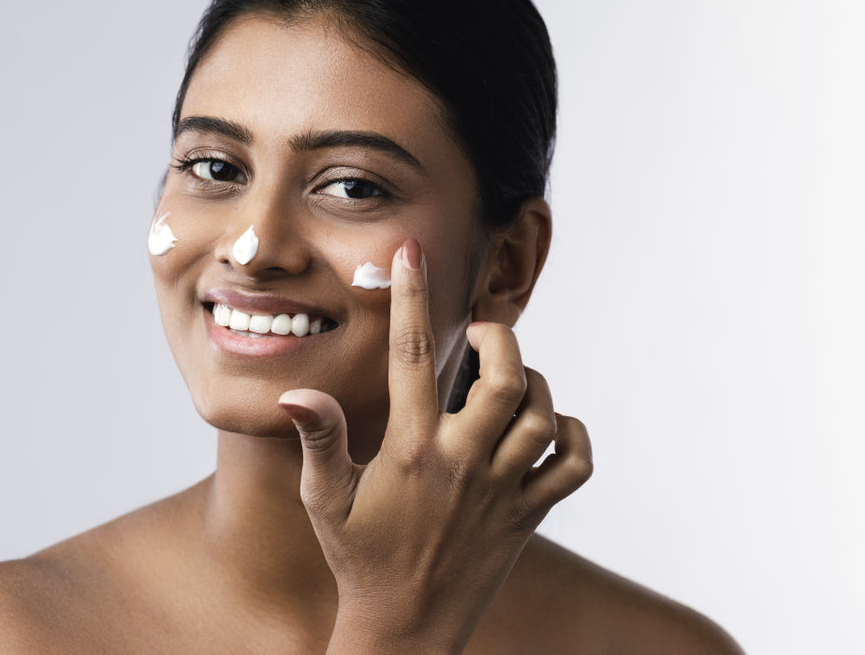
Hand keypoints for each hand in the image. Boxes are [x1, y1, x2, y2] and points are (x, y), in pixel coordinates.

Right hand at [278, 238, 591, 652]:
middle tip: (484, 334)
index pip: (412, 358)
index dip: (412, 298)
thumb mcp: (325, 501)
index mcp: (410, 451)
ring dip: (535, 384)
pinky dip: (572, 436)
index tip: (412, 253)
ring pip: (541, 415)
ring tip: (511, 380)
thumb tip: (295, 394)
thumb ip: (318, 440)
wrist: (407, 629)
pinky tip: (548, 427)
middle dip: (500, 340)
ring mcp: (502, 492)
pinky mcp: (529, 516)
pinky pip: (574, 466)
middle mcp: (462, 465)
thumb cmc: (359, 559)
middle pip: (504, 379)